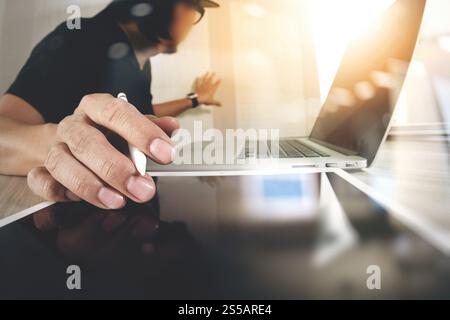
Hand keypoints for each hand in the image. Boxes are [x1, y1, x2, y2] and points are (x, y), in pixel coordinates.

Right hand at [27, 94, 178, 209]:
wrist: (70, 143)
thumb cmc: (108, 136)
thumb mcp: (132, 128)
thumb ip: (152, 128)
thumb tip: (173, 128)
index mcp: (96, 108)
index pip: (116, 112)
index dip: (141, 132)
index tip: (165, 154)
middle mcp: (73, 125)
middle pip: (87, 142)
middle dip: (117, 169)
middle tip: (144, 190)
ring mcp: (54, 147)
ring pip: (61, 162)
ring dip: (89, 185)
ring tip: (117, 202)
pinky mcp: (40, 170)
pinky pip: (40, 180)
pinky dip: (58, 191)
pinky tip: (78, 200)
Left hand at [194, 72, 221, 106]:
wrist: (198, 99)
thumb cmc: (205, 100)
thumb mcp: (212, 102)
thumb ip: (216, 103)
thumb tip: (221, 105)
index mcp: (212, 89)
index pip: (216, 84)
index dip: (218, 82)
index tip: (220, 79)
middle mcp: (207, 86)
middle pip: (210, 79)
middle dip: (212, 76)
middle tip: (214, 72)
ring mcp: (202, 85)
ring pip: (204, 79)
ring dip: (206, 75)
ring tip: (207, 72)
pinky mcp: (198, 86)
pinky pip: (198, 82)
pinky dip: (197, 80)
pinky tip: (198, 77)